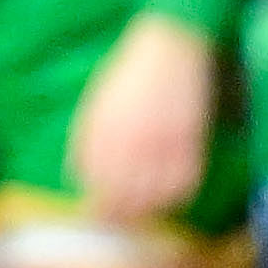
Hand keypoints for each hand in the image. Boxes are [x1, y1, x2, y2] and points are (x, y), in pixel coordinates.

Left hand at [64, 14, 219, 227]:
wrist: (168, 47)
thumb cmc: (127, 77)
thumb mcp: (96, 107)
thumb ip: (86, 142)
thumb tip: (78, 178)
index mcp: (101, 132)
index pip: (95, 184)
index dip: (96, 206)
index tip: (97, 214)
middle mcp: (129, 141)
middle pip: (121, 196)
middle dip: (119, 214)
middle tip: (120, 221)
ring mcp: (160, 142)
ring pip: (152, 196)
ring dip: (146, 210)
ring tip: (142, 213)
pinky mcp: (189, 140)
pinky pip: (182, 183)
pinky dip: (175, 196)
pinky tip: (168, 197)